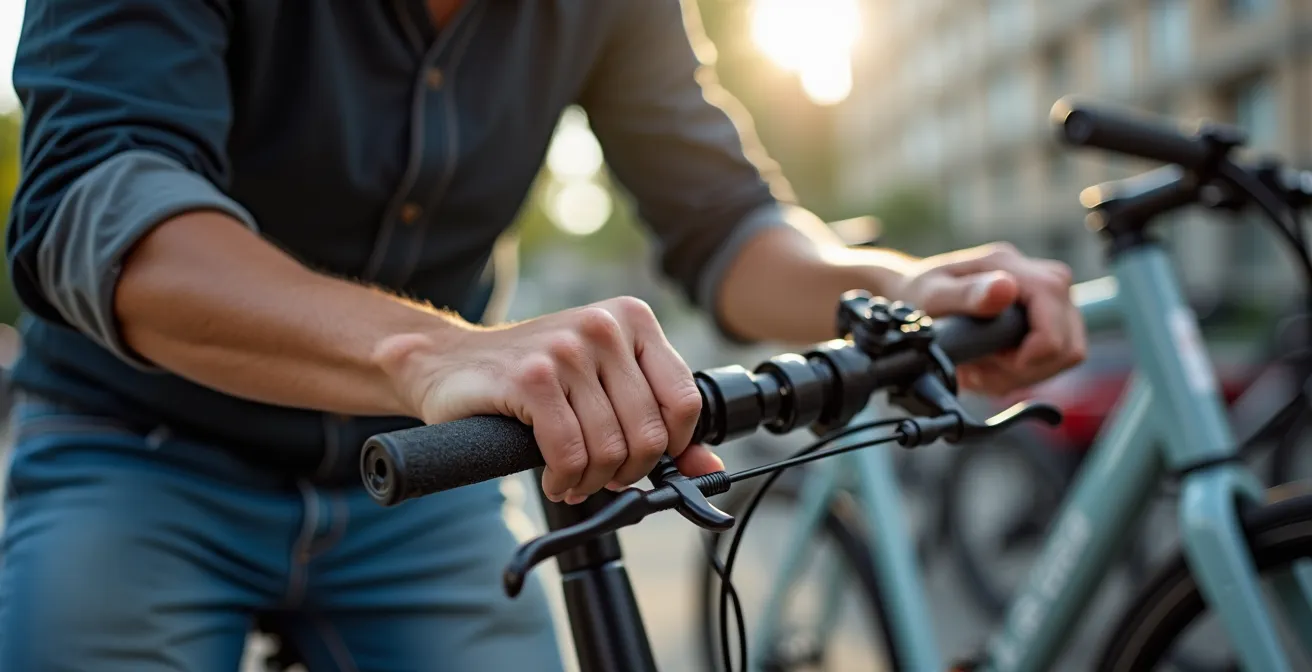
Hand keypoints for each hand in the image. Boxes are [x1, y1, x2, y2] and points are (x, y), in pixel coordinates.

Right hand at [378, 297, 723, 503]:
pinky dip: (564, 479)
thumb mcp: (604, 385)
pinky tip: (553, 477)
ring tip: (573, 477)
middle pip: (650, 432)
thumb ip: (660, 422)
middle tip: (602, 477)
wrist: (448, 362)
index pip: (685, 401)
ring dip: (592, 481)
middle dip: (627, 471)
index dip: (671, 448)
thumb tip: (708, 468)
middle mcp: (604, 327)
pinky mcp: (531, 378)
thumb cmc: (535, 378)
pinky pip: (569, 453)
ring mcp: (567, 350)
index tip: (643, 461)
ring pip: (610, 448)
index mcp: (633, 319)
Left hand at [891, 242, 1085, 394]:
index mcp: (1010, 266)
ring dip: (1025, 373)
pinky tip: (991, 365)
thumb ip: (968, 293)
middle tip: (985, 369)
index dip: (1035, 352)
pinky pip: (1057, 356)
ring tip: (983, 368)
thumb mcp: (932, 295)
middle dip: (1028, 368)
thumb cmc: (918, 293)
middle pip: (1069, 342)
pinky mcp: (1049, 316)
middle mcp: (1039, 276)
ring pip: (1068, 352)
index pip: (1054, 314)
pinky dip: (1025, 370)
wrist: (914, 294)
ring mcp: (1049, 297)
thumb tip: (1007, 287)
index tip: (999, 363)